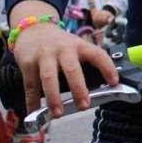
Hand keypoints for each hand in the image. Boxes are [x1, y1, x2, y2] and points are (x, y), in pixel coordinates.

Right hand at [9, 2, 117, 117]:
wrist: (33, 29)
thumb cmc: (60, 44)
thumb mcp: (75, 46)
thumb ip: (85, 62)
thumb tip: (102, 88)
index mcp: (79, 45)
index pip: (97, 54)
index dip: (107, 67)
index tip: (114, 82)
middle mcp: (63, 49)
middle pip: (72, 69)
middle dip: (78, 88)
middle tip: (84, 106)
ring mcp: (44, 55)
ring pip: (49, 77)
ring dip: (53, 97)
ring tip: (58, 114)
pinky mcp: (27, 63)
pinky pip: (30, 85)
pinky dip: (32, 101)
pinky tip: (35, 112)